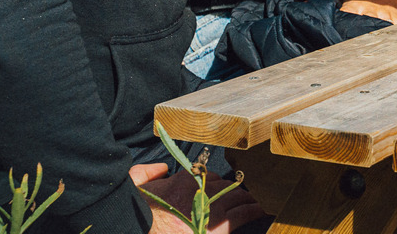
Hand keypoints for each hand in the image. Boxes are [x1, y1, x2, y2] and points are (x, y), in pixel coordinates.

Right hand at [134, 163, 267, 233]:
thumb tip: (161, 168)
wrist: (141, 228)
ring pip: (236, 197)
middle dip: (233, 190)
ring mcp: (211, 207)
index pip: (206, 176)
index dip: (213, 182)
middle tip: (244, 192)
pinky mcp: (218, 226)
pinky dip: (253, 210)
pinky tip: (262, 209)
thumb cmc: (135, 210)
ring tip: (258, 198)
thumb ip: (147, 173)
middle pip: (224, 185)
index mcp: (183, 180)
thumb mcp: (134, 184)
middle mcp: (200, 190)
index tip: (218, 187)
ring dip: (247, 198)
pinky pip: (242, 214)